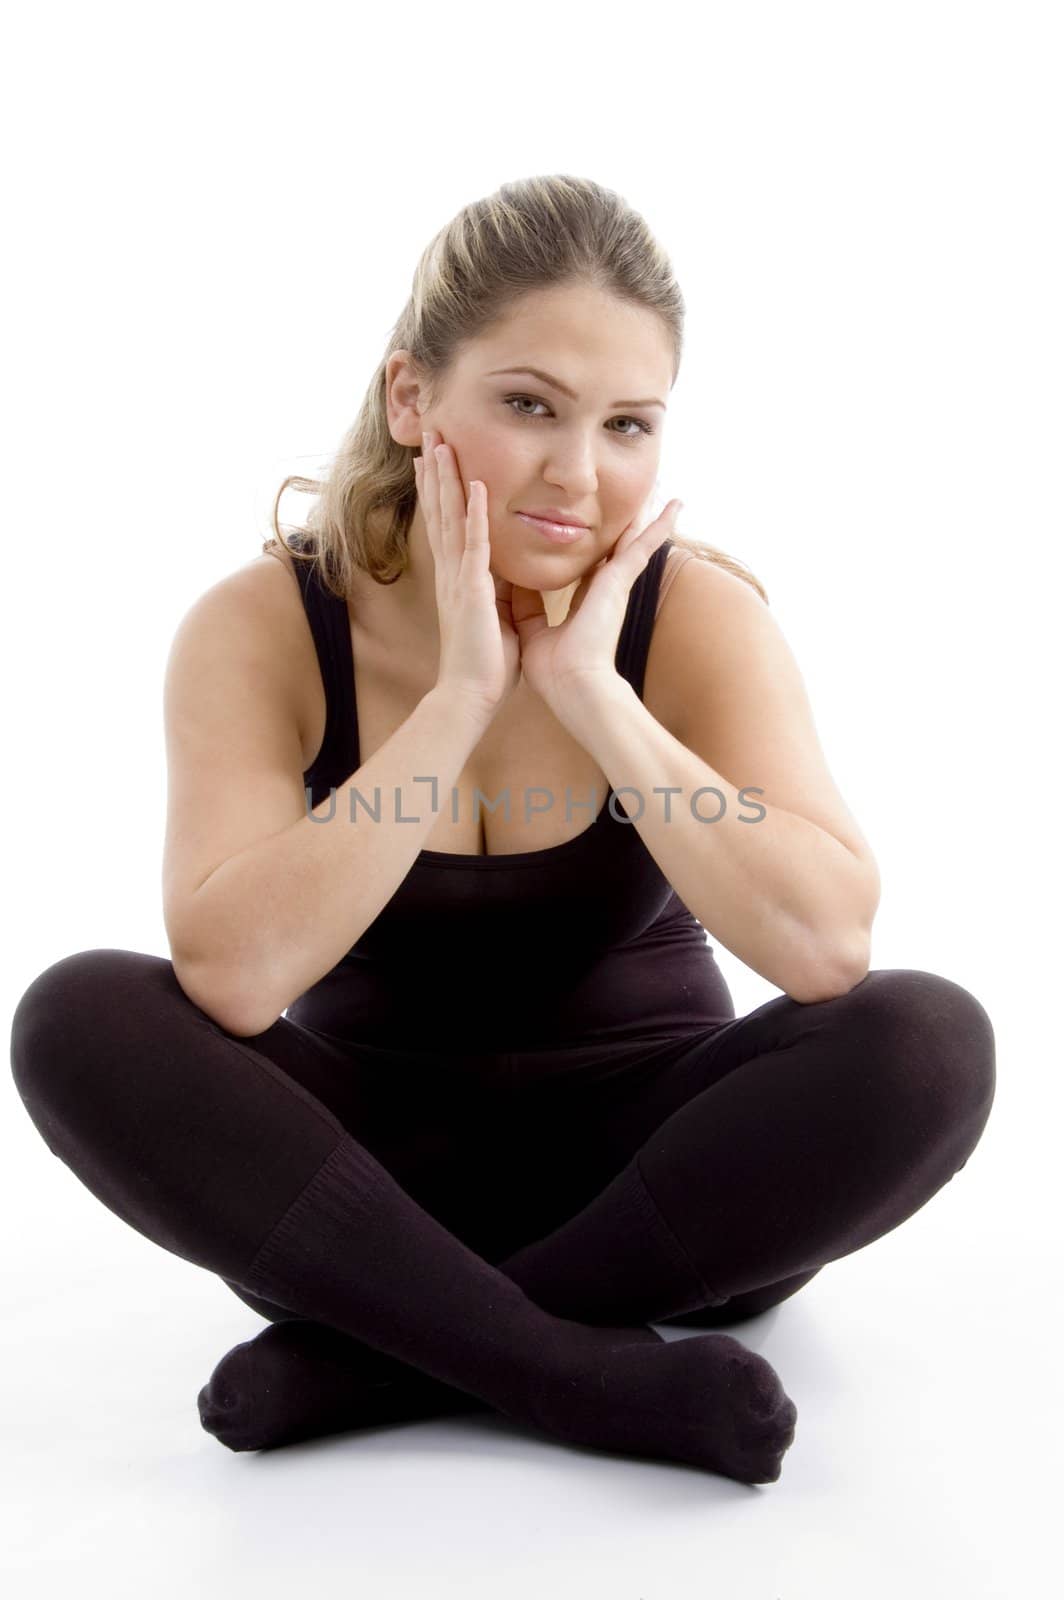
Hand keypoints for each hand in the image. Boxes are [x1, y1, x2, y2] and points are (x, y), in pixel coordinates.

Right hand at [415, 430, 523, 718]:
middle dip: (434, 471)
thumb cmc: (485, 665)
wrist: (471, 696)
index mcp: (457, 580)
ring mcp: (458, 580)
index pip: (447, 524)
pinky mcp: (473, 591)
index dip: (439, 489)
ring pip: (451, 519)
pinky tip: (477, 485)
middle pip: (440, 511)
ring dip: (446, 480)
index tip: (434, 459)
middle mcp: (451, 573)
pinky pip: (475, 545)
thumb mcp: (496, 620)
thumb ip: (500, 595)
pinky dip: (476, 514)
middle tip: (429, 434)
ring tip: (440, 444)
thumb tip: (509, 580)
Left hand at [512, 500, 682, 719]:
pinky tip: (676, 506)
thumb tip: (516, 591)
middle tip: (640, 504)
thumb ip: (527, 611)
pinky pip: (643, 546)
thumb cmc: (554, 671)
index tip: (595, 538)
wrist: (572, 686)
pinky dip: (659, 527)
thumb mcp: (533, 633)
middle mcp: (606, 592)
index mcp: (587, 604)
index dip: (593, 555)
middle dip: (628, 530)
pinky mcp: (620, 582)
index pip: (591, 572)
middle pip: (619, 552)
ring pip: (635, 543)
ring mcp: (616, 586)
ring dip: (649, 520)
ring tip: (666, 497)